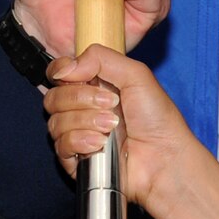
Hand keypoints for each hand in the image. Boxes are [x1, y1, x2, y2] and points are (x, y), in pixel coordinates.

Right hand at [46, 46, 218, 218]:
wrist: (164, 158)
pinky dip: (80, 141)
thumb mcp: (136, 74)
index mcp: (93, 86)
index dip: (61, 72)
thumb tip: (65, 69)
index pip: (59, 73)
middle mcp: (81, 109)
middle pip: (53, 97)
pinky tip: (100, 143)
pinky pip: (60, 145)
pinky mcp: (76, 160)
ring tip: (112, 127)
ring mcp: (77, 135)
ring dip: (85, 121)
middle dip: (80, 98)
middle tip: (111, 104)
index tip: (76, 75)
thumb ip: (100, 59)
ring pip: (55, 121)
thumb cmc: (157, 118)